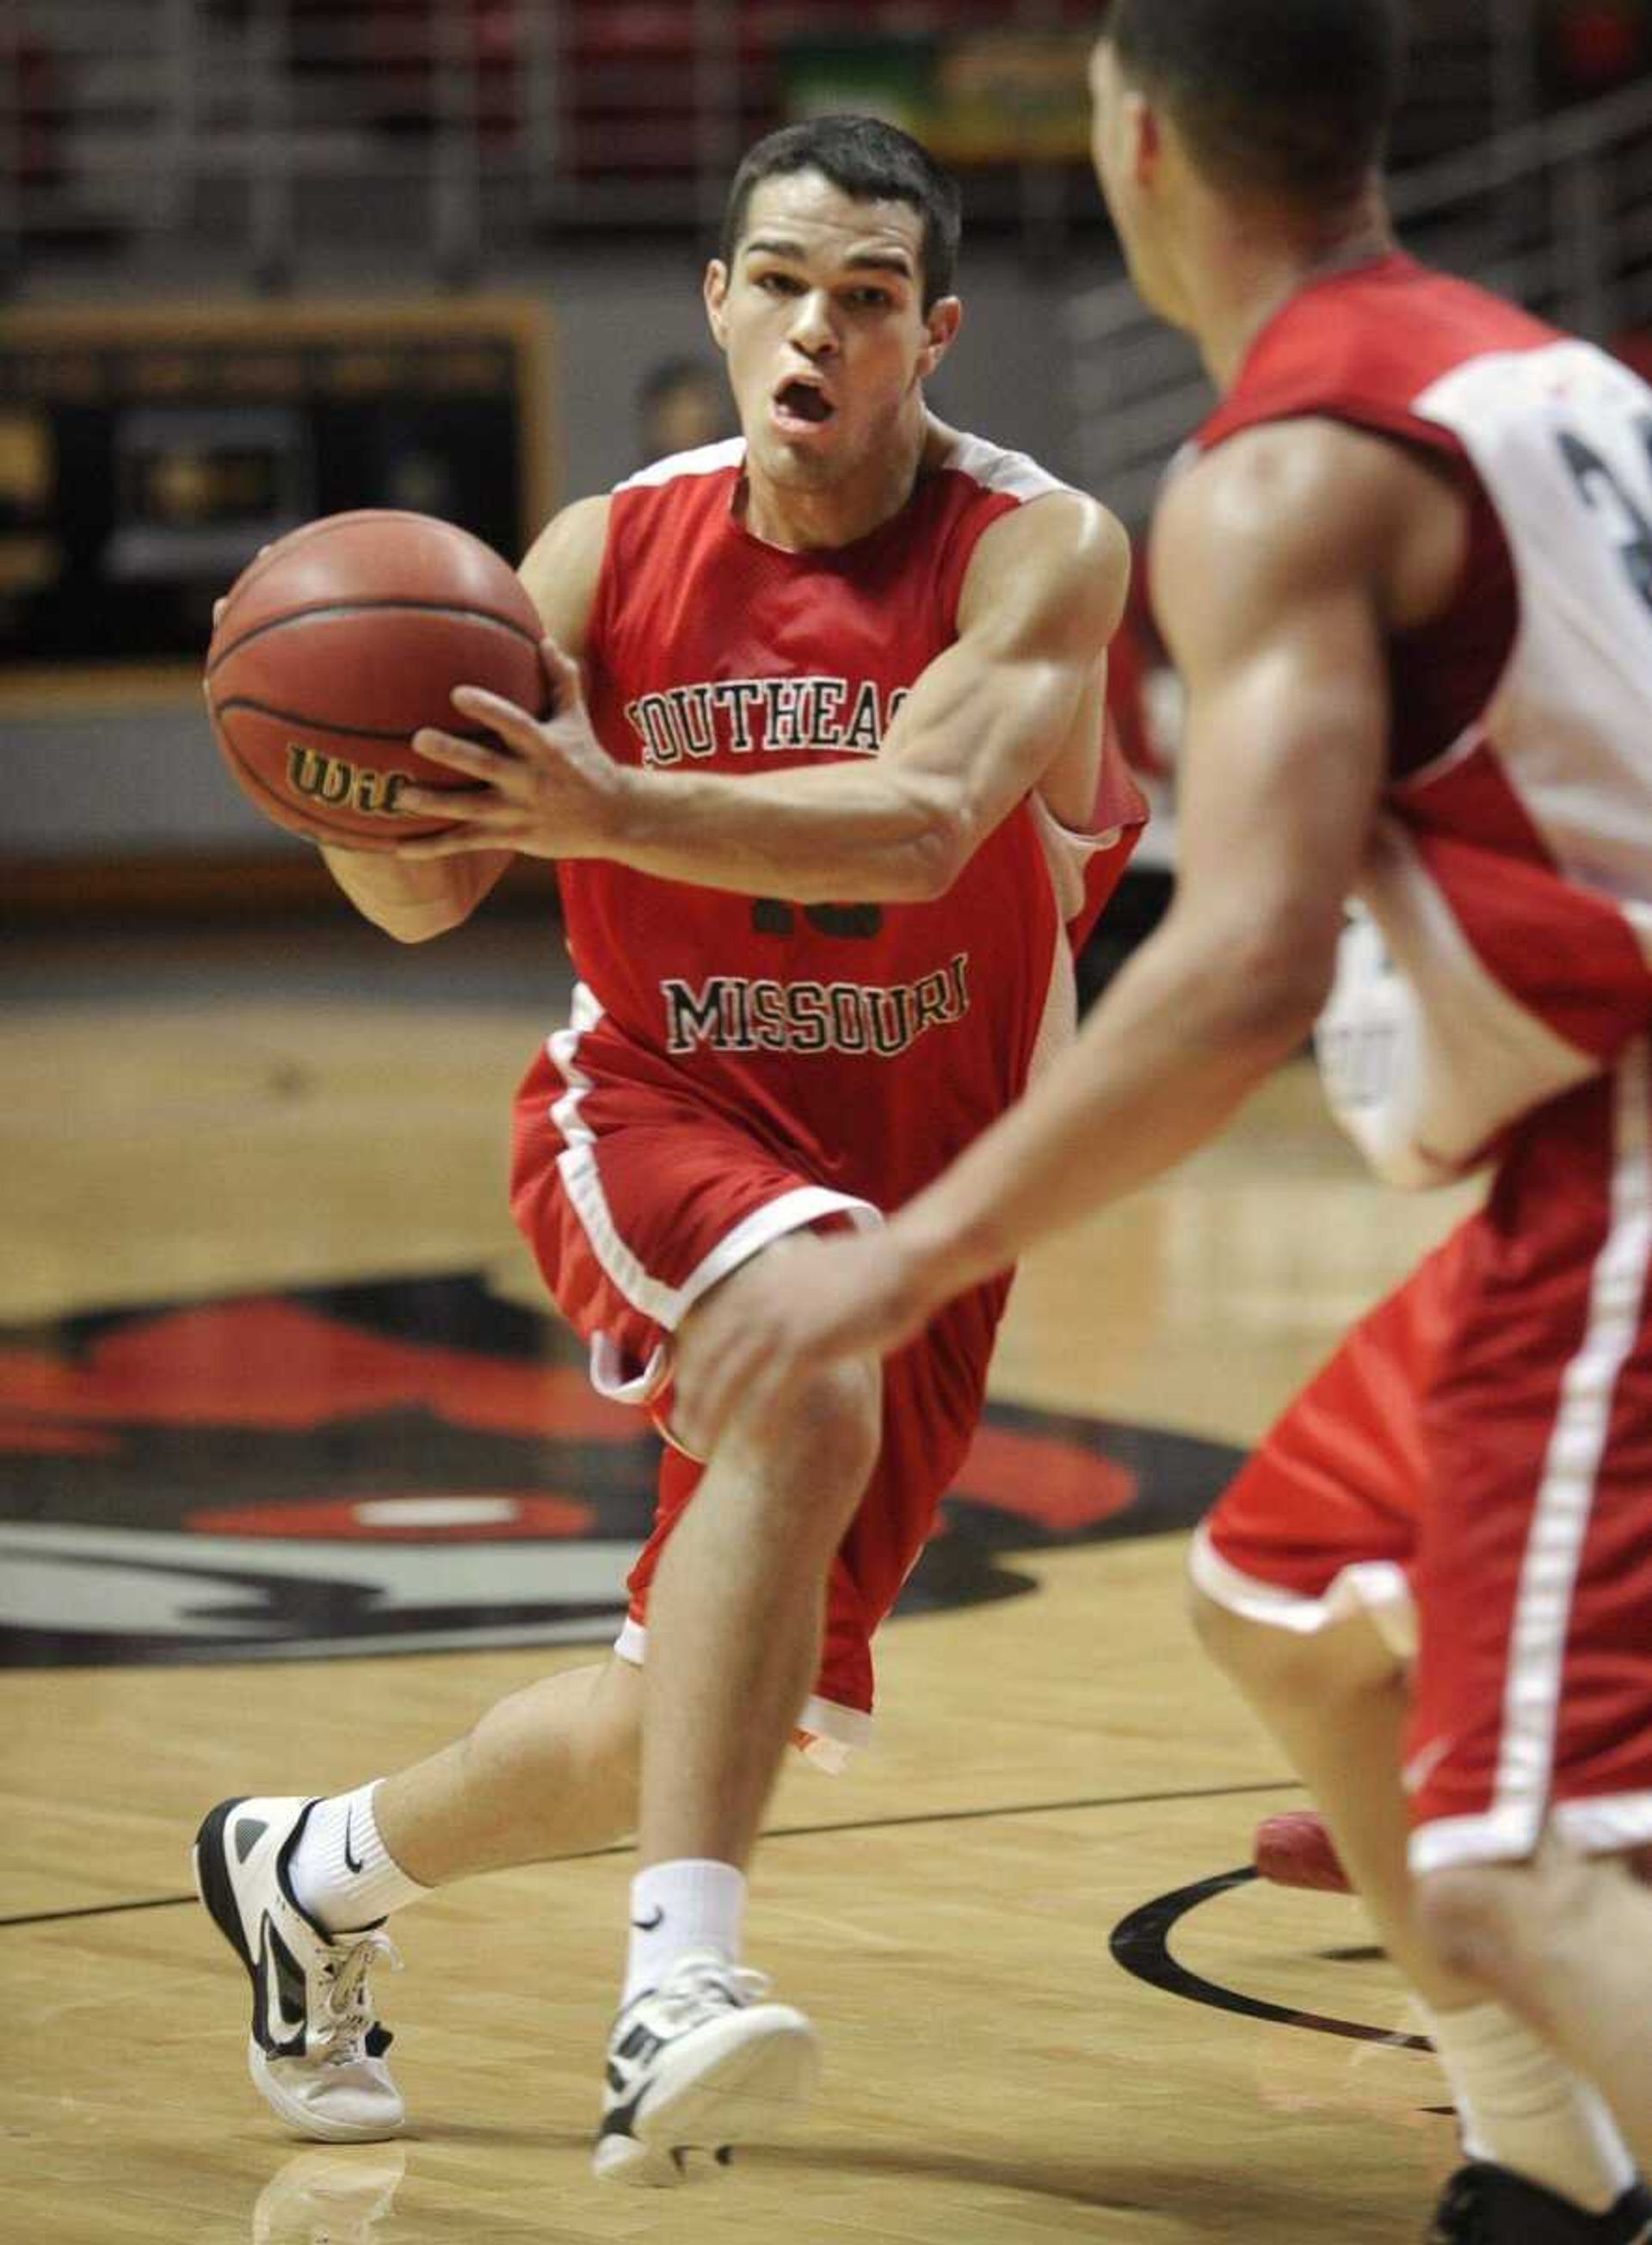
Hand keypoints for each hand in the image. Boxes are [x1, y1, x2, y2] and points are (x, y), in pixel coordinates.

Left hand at [395, 638, 629, 860]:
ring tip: (401, 795)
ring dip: (435, 804)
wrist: (614, 817)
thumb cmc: (588, 760)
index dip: (488, 710)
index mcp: (544, 747)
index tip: (457, 693)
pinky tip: (397, 846)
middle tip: (418, 739)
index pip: (515, 724)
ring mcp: (518, 812)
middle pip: (486, 766)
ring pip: (470, 809)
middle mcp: (529, 779)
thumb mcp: (577, 719)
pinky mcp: (510, 837)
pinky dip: (432, 847)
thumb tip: (545, 640)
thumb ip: (560, 679)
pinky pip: (466, 842)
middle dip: (453, 754)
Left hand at [672, 1225, 937, 1453]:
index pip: (706, 1329)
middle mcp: (759, 1302)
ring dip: (711, 1416)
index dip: (689, 1365)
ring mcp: (781, 1324)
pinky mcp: (808, 1347)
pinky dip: (755, 1423)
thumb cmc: (869, 1264)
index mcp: (756, 1281)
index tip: (684, 1391)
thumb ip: (784, 1280)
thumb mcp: (810, 1261)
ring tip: (699, 1444)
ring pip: (730, 1381)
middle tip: (681, 1427)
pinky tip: (749, 1447)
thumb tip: (777, 1284)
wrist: (906, 1259)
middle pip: (708, 1358)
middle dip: (691, 1397)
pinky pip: (770, 1394)